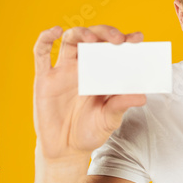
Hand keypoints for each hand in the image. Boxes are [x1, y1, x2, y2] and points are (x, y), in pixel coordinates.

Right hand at [32, 25, 146, 159]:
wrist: (66, 150)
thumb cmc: (90, 131)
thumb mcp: (109, 119)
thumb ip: (121, 105)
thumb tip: (141, 96)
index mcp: (103, 72)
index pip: (114, 49)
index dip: (126, 39)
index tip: (138, 38)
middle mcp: (84, 66)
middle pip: (93, 38)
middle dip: (106, 34)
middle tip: (118, 40)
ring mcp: (64, 70)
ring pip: (70, 40)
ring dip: (82, 34)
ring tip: (92, 39)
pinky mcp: (45, 78)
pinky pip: (41, 53)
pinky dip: (45, 38)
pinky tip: (55, 31)